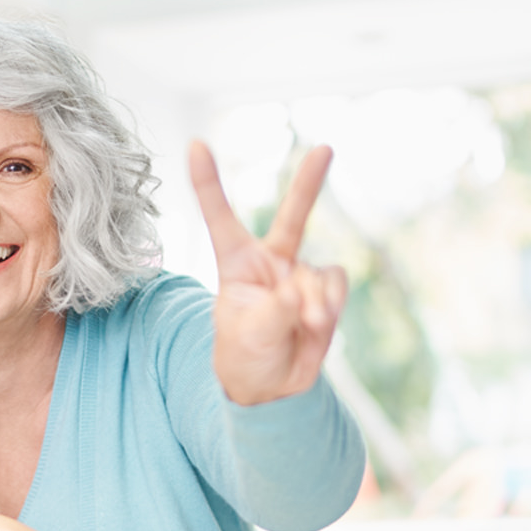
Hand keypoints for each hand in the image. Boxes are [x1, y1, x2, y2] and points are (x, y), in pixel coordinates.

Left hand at [189, 139, 349, 405]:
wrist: (273, 387)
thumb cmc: (246, 356)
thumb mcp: (248, 334)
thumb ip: (275, 310)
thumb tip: (301, 290)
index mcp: (236, 263)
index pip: (220, 216)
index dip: (207, 181)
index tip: (194, 144)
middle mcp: (271, 262)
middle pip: (293, 216)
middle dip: (310, 182)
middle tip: (325, 148)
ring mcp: (301, 276)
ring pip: (319, 273)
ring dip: (315, 300)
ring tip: (303, 324)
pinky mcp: (324, 293)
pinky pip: (336, 287)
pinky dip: (330, 305)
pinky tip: (316, 324)